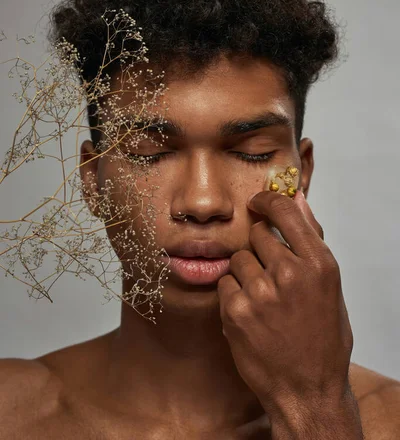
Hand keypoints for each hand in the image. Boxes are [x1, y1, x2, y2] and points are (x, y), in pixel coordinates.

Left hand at [217, 189, 354, 420]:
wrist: (307, 391)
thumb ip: (311, 238)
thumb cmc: (323, 340)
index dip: (267, 200)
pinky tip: (250, 314)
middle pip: (257, 234)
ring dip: (246, 272)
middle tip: (270, 273)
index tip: (257, 202)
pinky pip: (225, 283)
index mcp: (318, 264)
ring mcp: (260, 293)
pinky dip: (234, 294)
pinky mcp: (236, 312)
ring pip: (239, 259)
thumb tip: (296, 198)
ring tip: (263, 299)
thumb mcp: (329, 286)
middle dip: (260, 248)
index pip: (285, 211)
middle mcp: (289, 274)